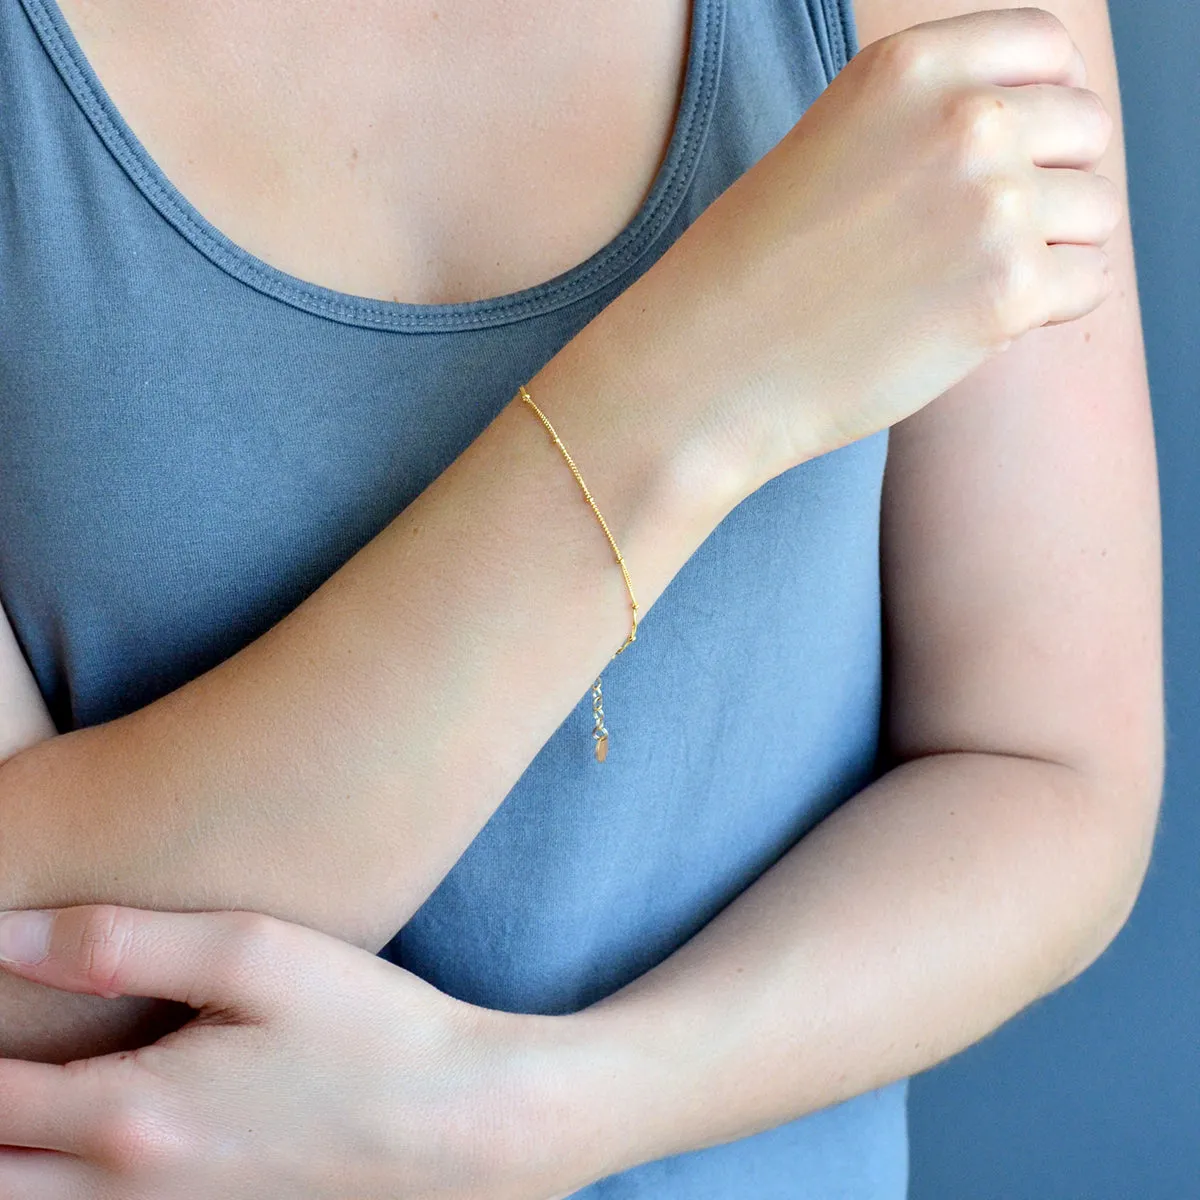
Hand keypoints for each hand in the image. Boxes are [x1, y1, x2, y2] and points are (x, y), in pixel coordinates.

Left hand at [0, 905, 590, 1198]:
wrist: (454, 1120)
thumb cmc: (366, 1028)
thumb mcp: (257, 955)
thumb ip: (121, 942)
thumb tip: (4, 932)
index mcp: (129, 1116)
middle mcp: (125, 1189)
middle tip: (21, 1044)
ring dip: (13, 1145)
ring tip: (34, 1080)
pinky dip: (55, 1173)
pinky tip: (83, 1122)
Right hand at [655, 7, 1118, 478]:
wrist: (707, 369)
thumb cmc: (751, 276)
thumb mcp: (834, 151)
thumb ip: (928, 126)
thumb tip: (1029, 145)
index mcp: (909, 68)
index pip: (1048, 46)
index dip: (1045, 105)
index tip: (1017, 157)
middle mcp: (963, 118)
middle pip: (1087, 129)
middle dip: (1051, 184)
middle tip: (975, 244)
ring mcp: (991, 204)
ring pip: (1096, 212)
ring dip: (1049, 252)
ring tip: (960, 289)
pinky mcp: (1006, 292)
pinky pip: (1090, 283)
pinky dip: (1046, 309)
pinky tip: (973, 325)